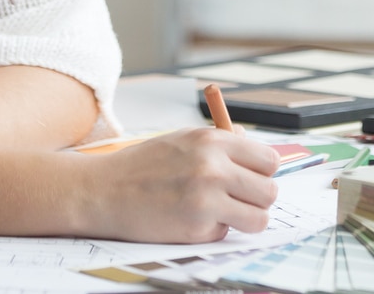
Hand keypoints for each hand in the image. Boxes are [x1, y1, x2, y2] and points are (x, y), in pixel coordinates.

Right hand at [85, 127, 279, 243]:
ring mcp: (206, 200)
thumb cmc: (143, 165)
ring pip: (259, 218)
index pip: (269, 160)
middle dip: (257, 198)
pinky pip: (226, 234)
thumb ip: (221, 144)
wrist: (102, 191)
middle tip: (238, 199)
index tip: (251, 178)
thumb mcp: (184, 139)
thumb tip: (254, 151)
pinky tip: (190, 219)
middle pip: (270, 191)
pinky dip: (214, 231)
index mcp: (213, 141)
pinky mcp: (196, 229)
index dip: (262, 172)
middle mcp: (214, 168)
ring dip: (244, 219)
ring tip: (221, 212)